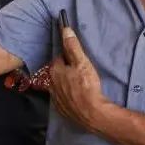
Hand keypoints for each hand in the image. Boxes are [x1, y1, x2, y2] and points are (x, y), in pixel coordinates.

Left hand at [49, 12, 106, 130]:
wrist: (93, 114)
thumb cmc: (87, 86)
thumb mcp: (82, 62)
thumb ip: (73, 46)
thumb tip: (65, 30)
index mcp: (54, 71)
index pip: (59, 58)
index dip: (69, 58)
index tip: (77, 60)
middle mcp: (51, 85)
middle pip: (58, 72)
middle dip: (66, 70)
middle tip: (80, 72)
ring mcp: (55, 99)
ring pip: (59, 86)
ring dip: (66, 83)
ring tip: (80, 84)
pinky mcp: (61, 110)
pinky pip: (62, 98)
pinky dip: (68, 96)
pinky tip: (77, 96)